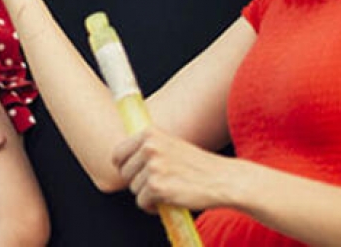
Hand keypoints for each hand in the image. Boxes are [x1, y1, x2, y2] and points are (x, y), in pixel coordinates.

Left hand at [113, 127, 235, 212]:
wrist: (222, 178)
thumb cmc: (197, 164)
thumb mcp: (169, 144)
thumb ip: (147, 148)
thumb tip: (122, 159)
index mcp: (149, 133)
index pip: (118, 153)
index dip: (123, 167)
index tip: (131, 173)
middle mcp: (149, 147)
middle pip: (124, 172)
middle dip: (137, 182)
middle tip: (156, 184)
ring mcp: (153, 166)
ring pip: (134, 188)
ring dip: (147, 194)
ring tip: (166, 191)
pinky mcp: (158, 187)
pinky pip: (142, 202)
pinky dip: (152, 206)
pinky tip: (167, 201)